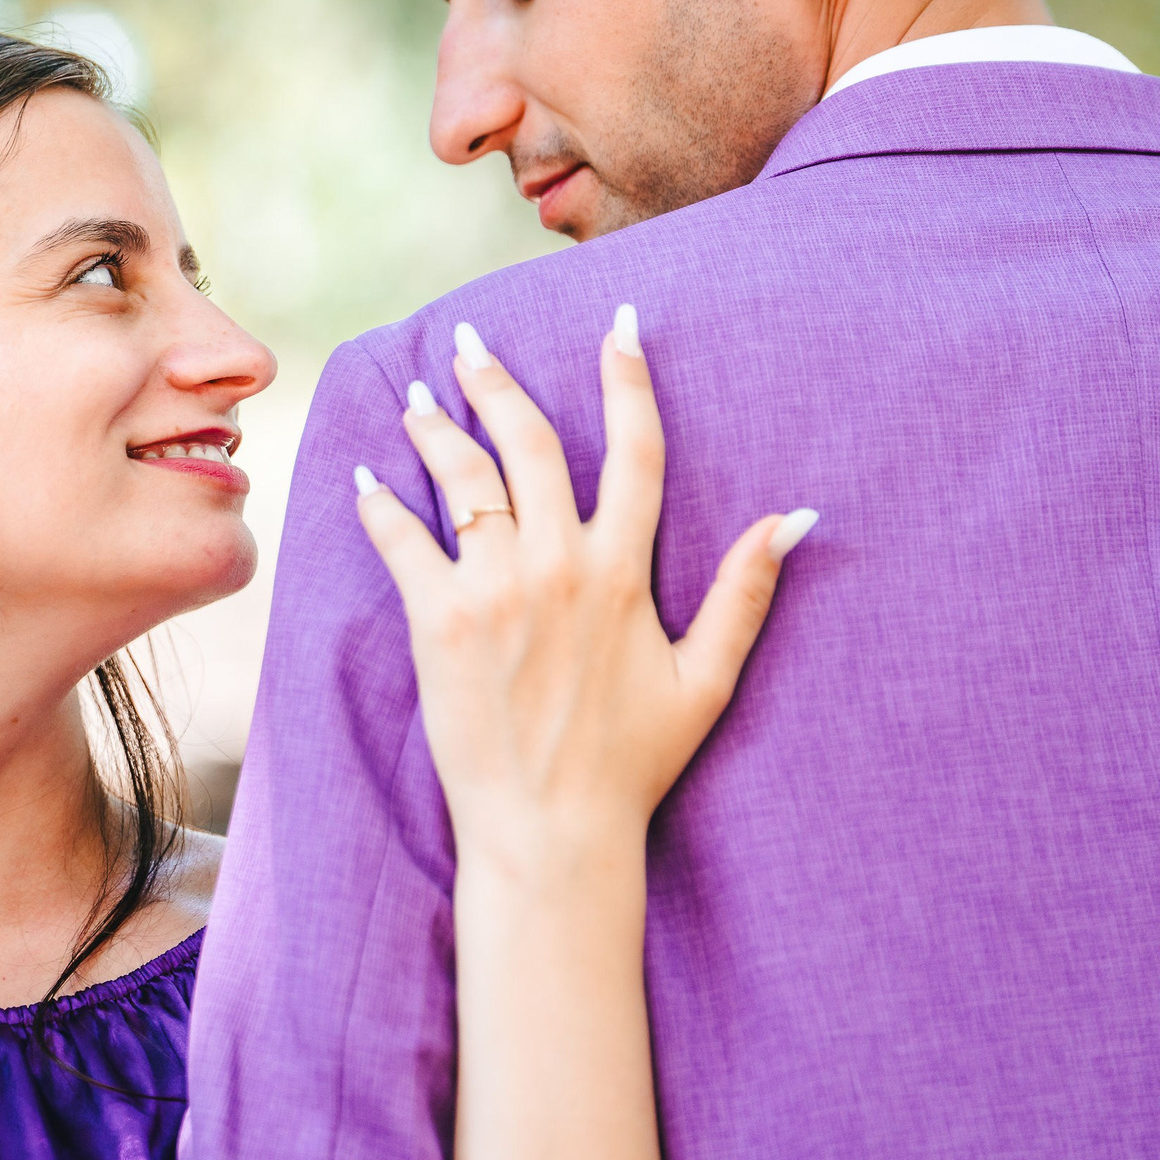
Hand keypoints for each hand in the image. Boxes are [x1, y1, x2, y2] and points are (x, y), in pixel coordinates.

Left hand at [355, 305, 815, 882]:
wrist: (554, 832)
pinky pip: (402, 541)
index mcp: (625, 572)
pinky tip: (364, 476)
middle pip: (532, 444)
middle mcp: (561, 565)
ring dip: (435, 428)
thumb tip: (796, 517)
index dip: (628, 380)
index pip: (636, 451)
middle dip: (497, 382)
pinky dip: (380, 503)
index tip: (619, 327)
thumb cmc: (633, 764)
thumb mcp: (707, 678)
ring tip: (416, 396)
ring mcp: (497, 589)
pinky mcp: (440, 622)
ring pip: (464, 479)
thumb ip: (746, 592)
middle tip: (468, 343)